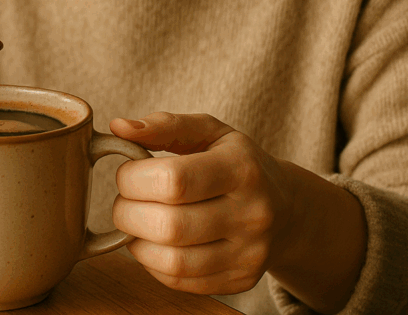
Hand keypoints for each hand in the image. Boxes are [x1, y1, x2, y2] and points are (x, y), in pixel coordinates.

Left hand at [108, 112, 297, 294]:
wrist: (288, 209)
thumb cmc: (238, 163)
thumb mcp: (210, 132)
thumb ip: (165, 125)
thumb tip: (119, 127)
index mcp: (242, 169)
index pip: (174, 180)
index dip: (133, 178)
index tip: (128, 173)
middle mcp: (252, 214)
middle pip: (169, 226)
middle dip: (128, 213)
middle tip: (126, 201)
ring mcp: (249, 254)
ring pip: (173, 262)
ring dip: (137, 243)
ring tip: (137, 222)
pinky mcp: (240, 281)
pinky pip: (181, 282)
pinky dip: (153, 264)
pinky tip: (154, 243)